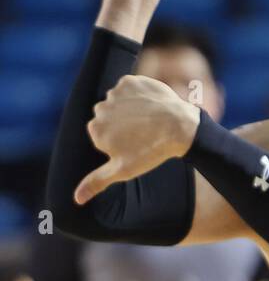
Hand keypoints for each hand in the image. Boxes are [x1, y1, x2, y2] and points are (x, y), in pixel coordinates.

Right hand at [76, 75, 200, 202]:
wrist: (180, 128)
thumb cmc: (151, 152)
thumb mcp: (123, 170)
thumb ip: (97, 181)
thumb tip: (76, 199)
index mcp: (95, 130)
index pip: (103, 135)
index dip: (120, 142)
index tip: (135, 145)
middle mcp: (99, 109)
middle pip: (110, 118)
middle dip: (123, 125)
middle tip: (144, 135)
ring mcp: (114, 93)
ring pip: (120, 103)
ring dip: (132, 110)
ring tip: (150, 122)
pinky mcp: (129, 81)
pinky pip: (131, 89)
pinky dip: (141, 96)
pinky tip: (153, 107)